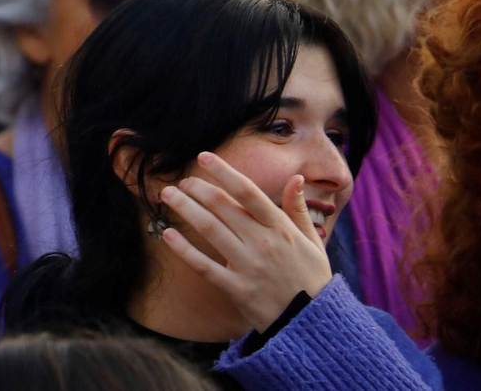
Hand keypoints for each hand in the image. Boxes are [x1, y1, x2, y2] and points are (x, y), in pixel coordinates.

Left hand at [158, 151, 333, 331]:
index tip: (203, 158)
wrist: (313, 323)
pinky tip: (167, 234)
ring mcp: (248, 266)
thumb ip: (299, 209)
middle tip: (181, 181)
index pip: (247, 191)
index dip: (223, 172)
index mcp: (281, 228)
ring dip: (185, 209)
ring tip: (167, 195)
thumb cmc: (312, 278)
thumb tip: (295, 178)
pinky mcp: (236, 289)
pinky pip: (204, 266)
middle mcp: (262, 243)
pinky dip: (184, 249)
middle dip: (197, 189)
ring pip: (210, 229)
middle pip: (222, 207)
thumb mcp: (313, 242)